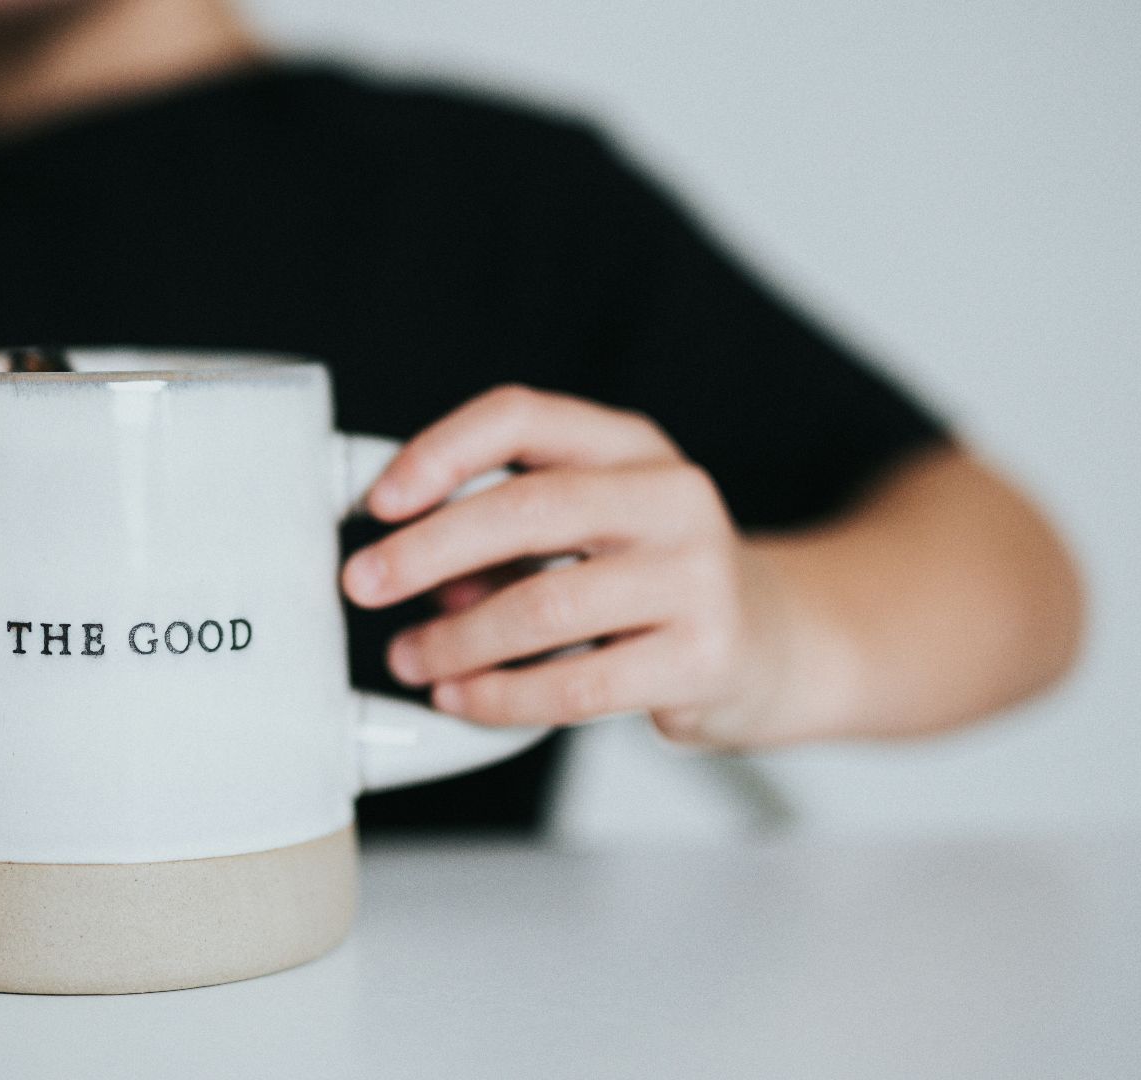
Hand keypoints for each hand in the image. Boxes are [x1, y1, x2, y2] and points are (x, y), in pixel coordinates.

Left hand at [340, 385, 802, 746]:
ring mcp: (697, 575)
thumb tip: (405, 566)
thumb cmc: (653, 579)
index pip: (521, 417)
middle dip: (425, 551)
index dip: (439, 453)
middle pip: (526, 508)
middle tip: (363, 585)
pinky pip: (577, 685)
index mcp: (630, 445)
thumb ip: (502, 537)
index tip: (379, 501)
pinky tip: (461, 697)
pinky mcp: (705, 656)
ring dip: (456, 638)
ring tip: (409, 658)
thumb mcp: (588, 529)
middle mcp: (671, 496)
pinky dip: (501, 696)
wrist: (777, 644)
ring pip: (545, 604)